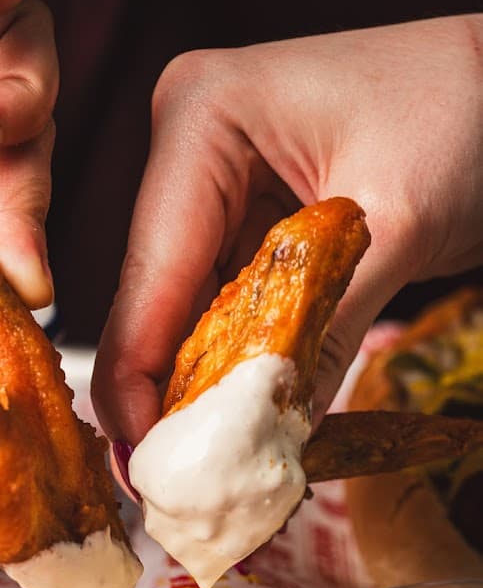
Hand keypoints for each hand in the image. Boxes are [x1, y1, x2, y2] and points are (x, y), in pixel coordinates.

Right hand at [91, 15, 482, 444]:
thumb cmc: (465, 107)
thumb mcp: (399, 222)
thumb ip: (329, 332)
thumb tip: (276, 439)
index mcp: (202, 120)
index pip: (151, 271)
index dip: (138, 375)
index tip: (144, 458)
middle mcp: (190, 154)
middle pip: (157, 302)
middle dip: (169, 395)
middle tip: (176, 480)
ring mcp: (214, 192)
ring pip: (187, 317)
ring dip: (203, 392)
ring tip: (210, 466)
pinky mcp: (244, 226)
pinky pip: (228, 314)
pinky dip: (241, 369)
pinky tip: (245, 421)